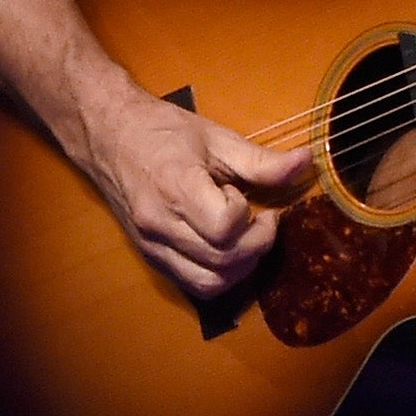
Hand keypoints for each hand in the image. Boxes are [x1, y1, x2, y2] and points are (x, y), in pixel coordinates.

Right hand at [81, 86, 311, 300]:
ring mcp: (151, 245)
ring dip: (240, 267)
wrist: (108, 135)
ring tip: (246, 236)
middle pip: (221, 262)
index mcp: (177, 189)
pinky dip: (217, 274)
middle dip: (256, 246)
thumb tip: (307, 162)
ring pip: (207, 283)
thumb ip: (262, 160)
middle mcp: (160, 225)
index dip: (247, 217)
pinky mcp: (149, 255)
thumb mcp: (217, 138)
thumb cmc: (162, 132)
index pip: (224, 228)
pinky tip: (226, 247)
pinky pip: (190, 283)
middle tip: (263, 219)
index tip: (247, 196)